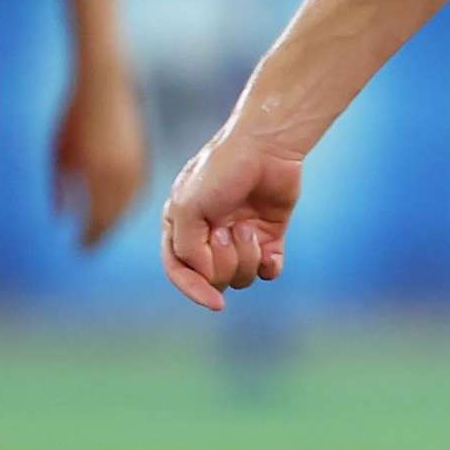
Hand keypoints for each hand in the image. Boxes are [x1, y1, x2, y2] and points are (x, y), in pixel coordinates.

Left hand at [56, 57, 148, 246]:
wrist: (106, 84)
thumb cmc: (75, 118)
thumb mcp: (60, 154)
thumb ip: (60, 189)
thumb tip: (62, 219)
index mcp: (99, 176)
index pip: (96, 220)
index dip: (88, 238)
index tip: (80, 248)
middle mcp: (121, 175)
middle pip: (114, 217)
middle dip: (102, 232)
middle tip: (90, 245)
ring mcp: (136, 166)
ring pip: (129, 205)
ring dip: (116, 219)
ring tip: (103, 228)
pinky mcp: (144, 157)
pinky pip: (138, 190)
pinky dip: (127, 202)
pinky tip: (117, 205)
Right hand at [159, 128, 303, 309]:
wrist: (266, 146)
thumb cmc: (220, 171)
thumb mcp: (187, 207)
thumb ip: (186, 247)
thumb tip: (206, 276)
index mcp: (180, 227)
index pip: (179, 271)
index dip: (194, 290)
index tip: (216, 303)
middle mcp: (207, 235)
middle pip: (213, 278)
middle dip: (224, 260)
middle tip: (229, 229)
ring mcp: (237, 237)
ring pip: (241, 277)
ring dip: (247, 257)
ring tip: (249, 228)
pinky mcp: (267, 236)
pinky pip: (267, 271)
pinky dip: (269, 267)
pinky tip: (270, 253)